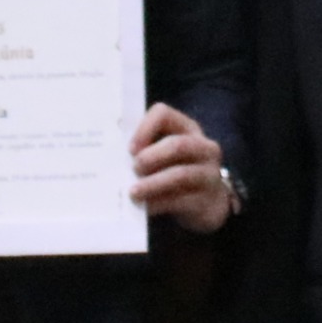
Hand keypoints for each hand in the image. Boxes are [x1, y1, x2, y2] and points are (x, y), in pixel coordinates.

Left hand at [129, 104, 234, 232]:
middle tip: (133, 168)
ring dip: (153, 183)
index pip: (163, 114)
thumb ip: (145, 151)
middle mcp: (203, 147)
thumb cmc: (176, 172)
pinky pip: (181, 201)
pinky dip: (159, 203)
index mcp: (186, 128)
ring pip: (181, 175)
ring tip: (133, 192)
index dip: (144, 128)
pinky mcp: (207, 200)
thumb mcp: (165, 156)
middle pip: (178, 144)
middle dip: (152, 156)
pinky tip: (144, 208)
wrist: (208, 203)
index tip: (130, 149)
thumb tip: (112, 159)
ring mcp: (209, 174)